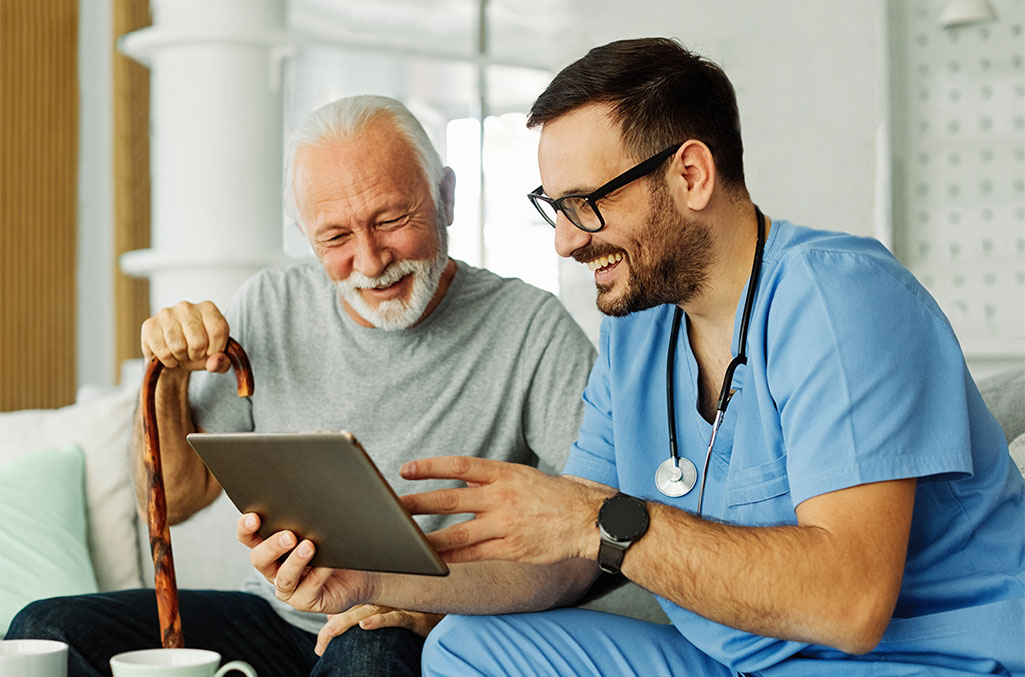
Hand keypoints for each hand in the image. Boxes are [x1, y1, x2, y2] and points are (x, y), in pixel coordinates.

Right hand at [140, 300, 231, 371]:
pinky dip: (168, 361)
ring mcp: (166, 314)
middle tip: (193, 353)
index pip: (219, 331)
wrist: (173, 355)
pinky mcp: (149, 325)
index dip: (216, 349)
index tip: (210, 352)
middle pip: (198, 341)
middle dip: (197, 355)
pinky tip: (169, 355)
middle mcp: (186, 306)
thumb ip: (223, 362)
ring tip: (181, 353)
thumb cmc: (198, 351)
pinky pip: (163, 352)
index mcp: (207, 308)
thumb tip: (214, 363)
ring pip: (179, 347)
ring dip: (182, 358)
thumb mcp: (216, 358)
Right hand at [237, 513, 374, 614]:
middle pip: (259, 559)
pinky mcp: (305, 601)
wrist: (360, 575)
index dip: (246, 529)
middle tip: (289, 535)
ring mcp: (289, 587)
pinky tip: (328, 564)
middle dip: (272, 546)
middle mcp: (275, 568)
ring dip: (295, 562)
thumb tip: (310, 492)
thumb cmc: (336, 547)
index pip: (249, 538)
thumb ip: (309, 517)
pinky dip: (318, 575)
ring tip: (309, 546)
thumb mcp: (320, 529)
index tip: (253, 517)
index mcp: (272, 548)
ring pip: (283, 578)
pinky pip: (308, 589)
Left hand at [315, 606, 444, 654]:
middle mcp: (382, 602)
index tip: (320, 648)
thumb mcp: (384, 615)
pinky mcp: (412, 616)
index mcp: (373, 601)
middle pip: (352, 612)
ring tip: (331, 631)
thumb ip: (358, 614)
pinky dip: (379, 620)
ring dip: (349, 622)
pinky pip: (395, 618)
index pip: (346, 611)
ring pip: (368, 612)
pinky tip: (365, 625)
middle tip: (321, 646)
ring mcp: (397, 607)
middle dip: (334, 629)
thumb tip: (332, 620)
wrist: (442, 614)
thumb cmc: (411, 613)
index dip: (330, 627)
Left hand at [399, 457, 613, 564]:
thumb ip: (493, 480)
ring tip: (404, 542)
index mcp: (506, 474)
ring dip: (428, 539)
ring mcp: (506, 526)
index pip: (460, 466)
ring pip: (457, 534)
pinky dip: (453, 561)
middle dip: (417, 505)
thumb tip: (463, 482)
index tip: (406, 469)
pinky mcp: (512, 551)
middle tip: (391, 509)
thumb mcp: (525, 477)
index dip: (431, 467)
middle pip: (450, 501)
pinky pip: (476, 557)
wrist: (592, 520)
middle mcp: (502, 498)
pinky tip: (435, 563)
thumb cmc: (559, 496)